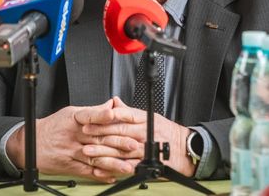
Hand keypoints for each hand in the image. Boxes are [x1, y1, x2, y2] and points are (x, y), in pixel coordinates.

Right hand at [6, 99, 136, 182]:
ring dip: (112, 162)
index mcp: (74, 119)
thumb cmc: (54, 126)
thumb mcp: (71, 113)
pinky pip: (87, 171)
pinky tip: (112, 176)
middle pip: (97, 138)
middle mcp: (73, 135)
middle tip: (133, 144)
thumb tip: (111, 105)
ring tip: (127, 165)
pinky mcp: (69, 166)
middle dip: (117, 142)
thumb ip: (93, 111)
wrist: (32, 143)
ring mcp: (71, 151)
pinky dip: (100, 174)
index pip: (89, 116)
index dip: (101, 115)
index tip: (113, 114)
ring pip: (94, 157)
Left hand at [79, 96, 195, 176]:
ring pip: (121, 149)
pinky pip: (128, 165)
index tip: (92, 119)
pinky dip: (114, 167)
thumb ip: (129, 111)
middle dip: (100, 133)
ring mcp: (145, 148)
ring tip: (89, 151)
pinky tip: (102, 167)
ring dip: (103, 151)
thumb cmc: (166, 131)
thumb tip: (114, 102)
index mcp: (144, 119)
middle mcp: (144, 132)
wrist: (184, 148)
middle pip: (120, 132)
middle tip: (85, 134)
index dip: (106, 117)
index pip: (123, 115)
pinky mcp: (147, 162)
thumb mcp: (149, 116)